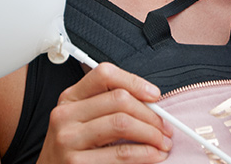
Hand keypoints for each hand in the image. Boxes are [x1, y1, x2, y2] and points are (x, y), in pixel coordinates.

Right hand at [37, 62, 172, 163]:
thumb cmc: (74, 147)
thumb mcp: (82, 119)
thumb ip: (107, 106)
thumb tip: (150, 103)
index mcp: (69, 97)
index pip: (104, 74)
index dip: (134, 81)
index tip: (155, 96)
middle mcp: (65, 115)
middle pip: (119, 100)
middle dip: (150, 114)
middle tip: (165, 127)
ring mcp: (68, 140)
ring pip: (122, 124)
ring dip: (151, 134)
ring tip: (162, 143)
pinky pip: (121, 154)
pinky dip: (145, 154)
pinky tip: (153, 156)